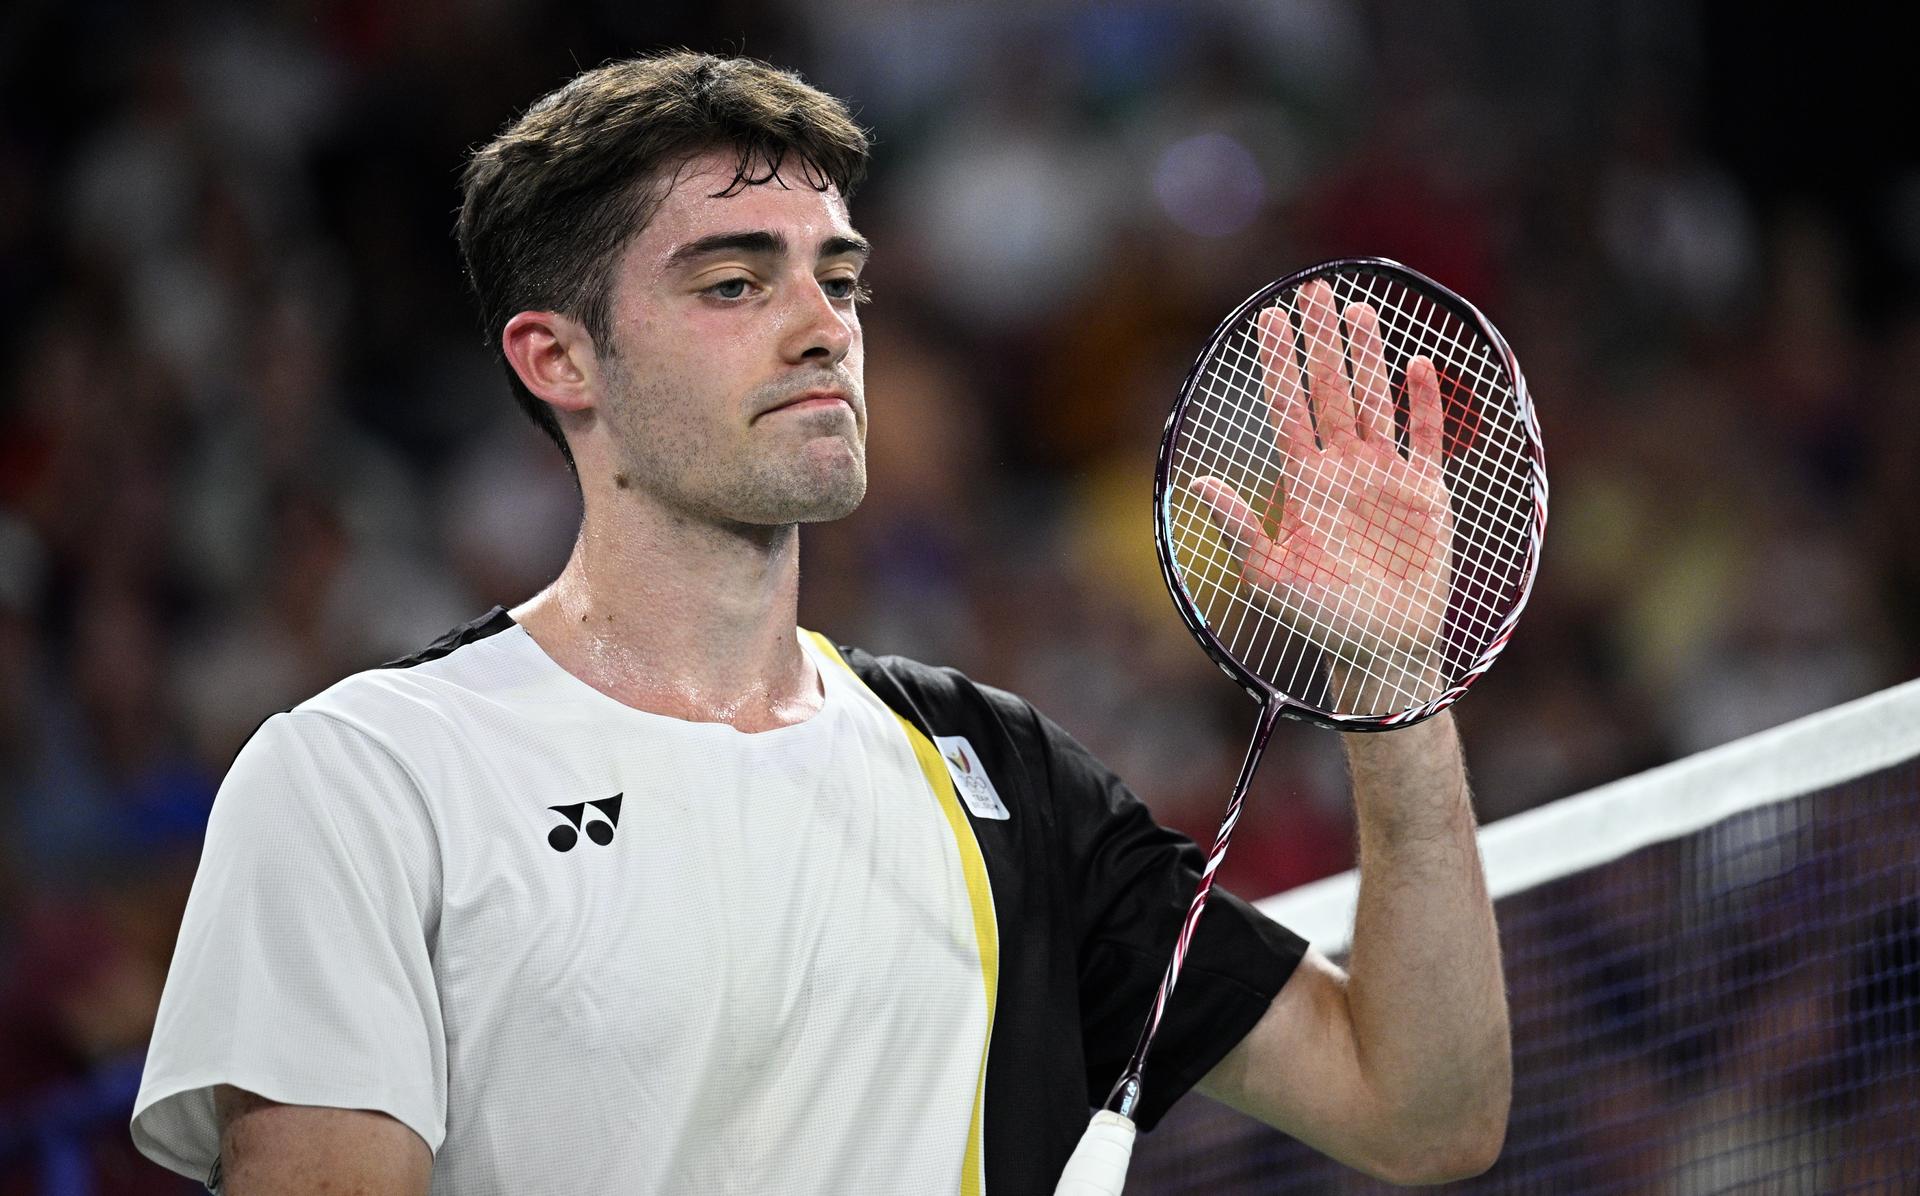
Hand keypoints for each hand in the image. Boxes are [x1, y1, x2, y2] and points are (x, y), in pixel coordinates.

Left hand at [1193, 280, 1452, 692]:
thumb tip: (1196, 484)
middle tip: (1312, 288)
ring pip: (1374, 401)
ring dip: (1368, 356)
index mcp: (1302, 483)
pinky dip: (1426, 403)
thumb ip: (1237, 526)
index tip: (1267, 319)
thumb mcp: (1269, 574)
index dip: (1277, 364)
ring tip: (1357, 309)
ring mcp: (1384, 476)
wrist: (1382, 649)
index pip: (1286, 409)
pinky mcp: (1426, 491)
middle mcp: (1341, 469)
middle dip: (1319, 341)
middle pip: (1328, 390)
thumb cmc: (1320, 618)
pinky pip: (1428, 437)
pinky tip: (1419, 363)